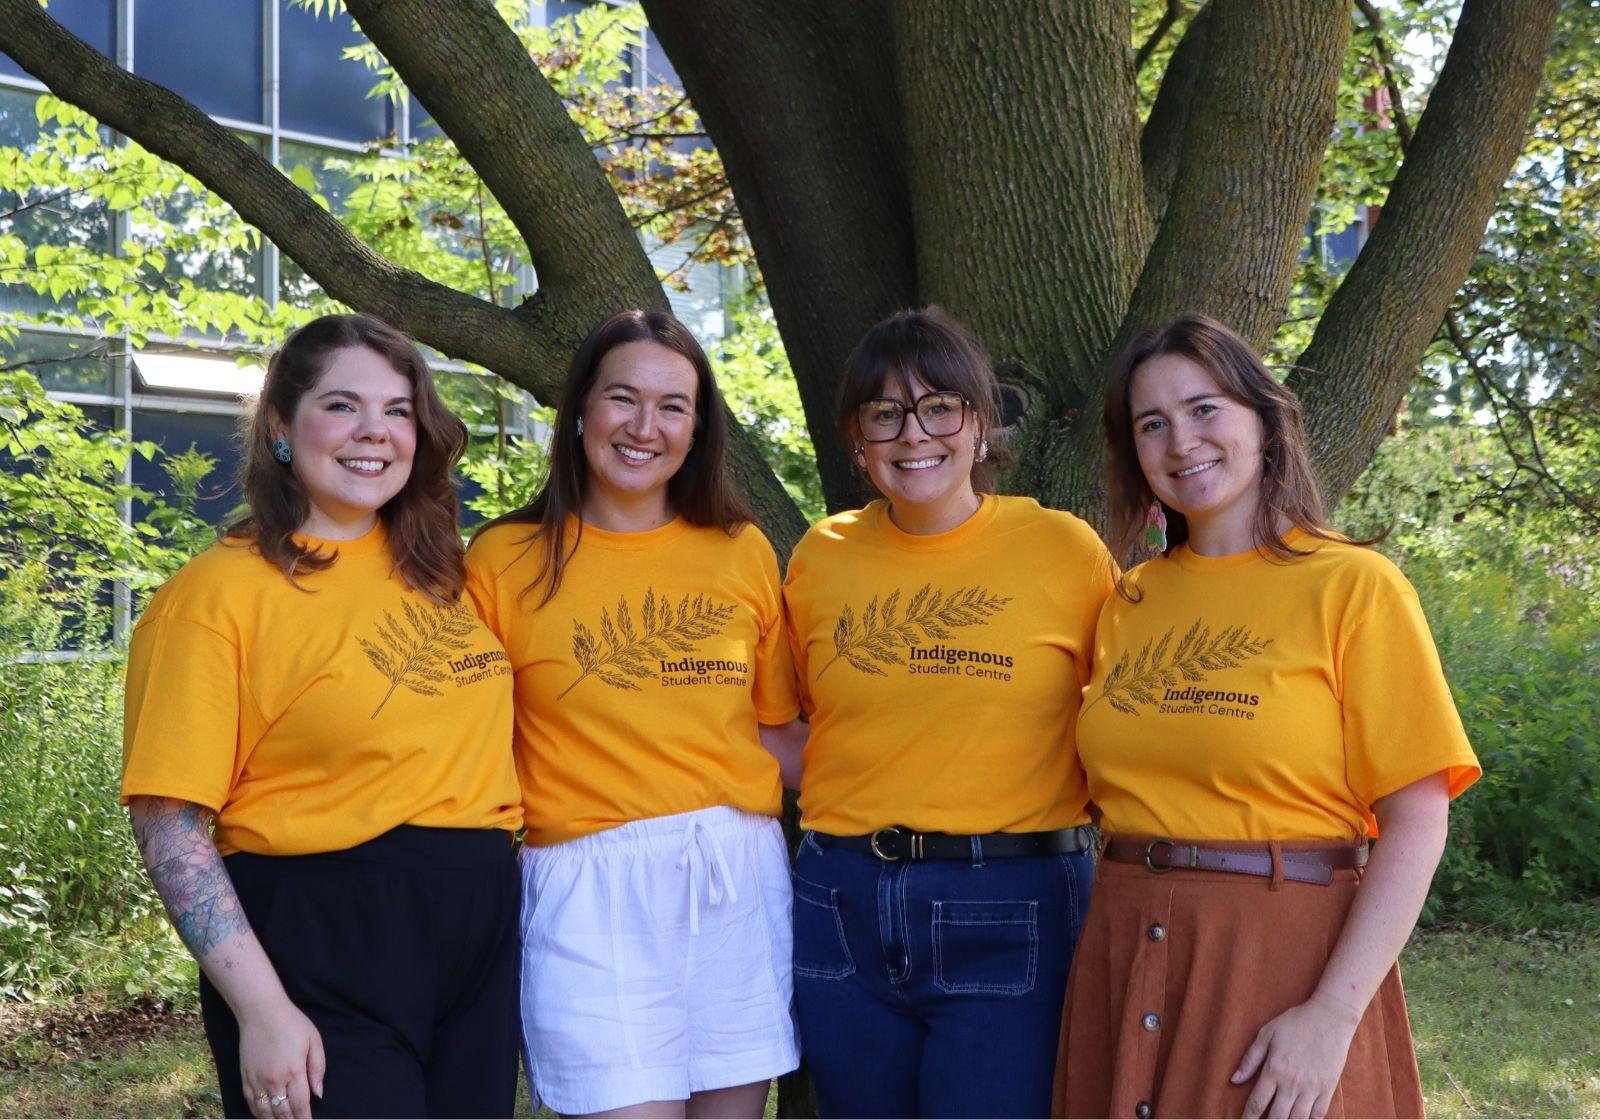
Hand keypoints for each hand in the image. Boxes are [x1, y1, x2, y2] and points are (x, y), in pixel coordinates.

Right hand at [238, 997, 325, 1118]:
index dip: (305, 1119)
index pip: (300, 1105)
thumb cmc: (291, 1023)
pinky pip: (251, 1104)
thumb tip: (318, 1093)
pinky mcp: (245, 1078)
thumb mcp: (313, 1040)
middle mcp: (273, 1080)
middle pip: (283, 1113)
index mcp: (293, 1071)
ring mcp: (256, 1081)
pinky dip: (259, 1114)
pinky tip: (266, 1117)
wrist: (260, 1011)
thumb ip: (318, 1068)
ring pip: (265, 1113)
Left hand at [1232, 992, 1361, 1118]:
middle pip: (1276, 1117)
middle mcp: (1292, 1083)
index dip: (1248, 1117)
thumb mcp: (1266, 1034)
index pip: (1257, 1102)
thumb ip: (1250, 1059)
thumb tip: (1233, 1080)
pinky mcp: (1328, 1089)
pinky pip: (1318, 1115)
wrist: (1330, 1018)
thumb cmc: (1295, 1023)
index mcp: (1274, 1069)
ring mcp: (1312, 1088)